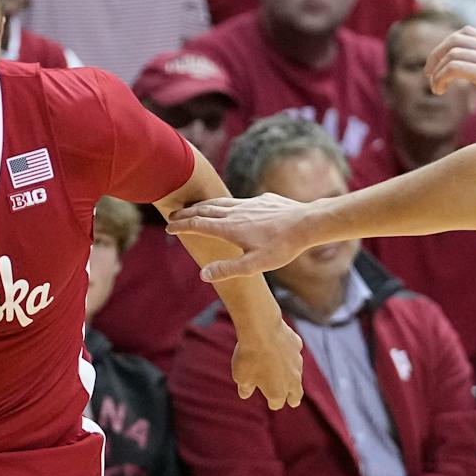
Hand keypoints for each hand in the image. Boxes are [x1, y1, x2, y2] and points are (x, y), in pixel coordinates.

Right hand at [165, 192, 329, 283]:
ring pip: (219, 202)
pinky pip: (237, 200)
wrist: (307, 223)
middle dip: (186, 213)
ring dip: (202, 206)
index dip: (181, 226)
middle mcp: (236, 212)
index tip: (168, 227)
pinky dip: (224, 203)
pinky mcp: (262, 201)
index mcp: (230, 228)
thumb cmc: (282, 247)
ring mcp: (249, 204)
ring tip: (194, 208)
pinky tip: (229, 207)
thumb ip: (228, 269)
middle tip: (173, 217)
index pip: (198, 224)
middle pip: (204, 210)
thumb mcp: (254, 264)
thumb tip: (203, 274)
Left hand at [230, 315, 303, 410]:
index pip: (277, 404)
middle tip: (293, 402)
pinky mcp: (297, 346)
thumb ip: (245, 388)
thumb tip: (245, 394)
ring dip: (291, 374)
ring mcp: (297, 363)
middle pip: (296, 394)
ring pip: (297, 372)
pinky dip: (289, 352)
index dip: (273, 403)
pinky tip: (280, 347)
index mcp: (277, 392)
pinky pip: (294, 352)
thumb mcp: (241, 376)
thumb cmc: (249, 357)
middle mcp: (291, 380)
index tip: (270, 402)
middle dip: (293, 398)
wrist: (262, 330)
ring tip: (284, 373)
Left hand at [427, 26, 475, 139]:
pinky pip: (455, 67)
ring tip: (435, 88)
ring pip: (453, 53)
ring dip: (437, 71)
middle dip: (436, 55)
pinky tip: (440, 90)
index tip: (437, 65)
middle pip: (456, 38)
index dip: (446, 46)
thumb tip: (473, 73)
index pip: (466, 33)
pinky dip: (441, 77)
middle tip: (428, 74)